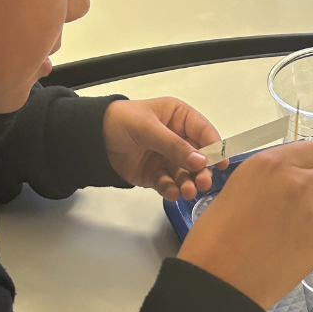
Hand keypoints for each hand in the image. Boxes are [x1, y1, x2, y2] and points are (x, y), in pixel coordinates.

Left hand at [105, 96, 221, 199]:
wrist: (92, 137)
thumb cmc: (120, 121)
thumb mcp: (148, 128)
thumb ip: (174, 145)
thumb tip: (200, 161)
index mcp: (179, 118)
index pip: (203, 132)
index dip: (215, 147)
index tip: (221, 163)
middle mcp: (177, 138)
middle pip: (198, 157)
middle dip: (202, 170)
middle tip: (203, 182)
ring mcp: (166, 158)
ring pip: (185, 173)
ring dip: (188, 183)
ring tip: (187, 191)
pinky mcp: (155, 174)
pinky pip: (168, 184)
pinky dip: (172, 189)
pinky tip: (174, 193)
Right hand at [177, 141, 312, 307]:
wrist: (219, 280)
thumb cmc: (215, 236)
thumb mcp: (238, 188)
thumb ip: (271, 178)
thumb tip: (292, 179)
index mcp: (272, 164)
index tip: (306, 174)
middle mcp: (297, 183)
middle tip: (304, 200)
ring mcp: (311, 214)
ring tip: (287, 229)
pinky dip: (308, 239)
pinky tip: (284, 250)